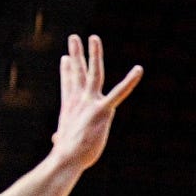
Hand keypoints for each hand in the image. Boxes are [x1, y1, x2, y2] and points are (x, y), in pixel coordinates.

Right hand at [50, 35, 142, 172]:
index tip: (65, 59)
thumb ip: (61, 137)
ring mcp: (91, 103)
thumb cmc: (66, 155)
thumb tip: (56, 140)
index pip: (68, 85)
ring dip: (94, 55)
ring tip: (93, 37)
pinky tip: (138, 70)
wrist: (67, 157)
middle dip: (77, 54)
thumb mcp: (63, 142)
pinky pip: (120, 92)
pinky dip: (130, 81)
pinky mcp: (103, 110)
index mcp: (70, 108)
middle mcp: (79, 101)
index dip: (67, 71)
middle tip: (74, 38)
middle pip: (78, 73)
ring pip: (94, 74)